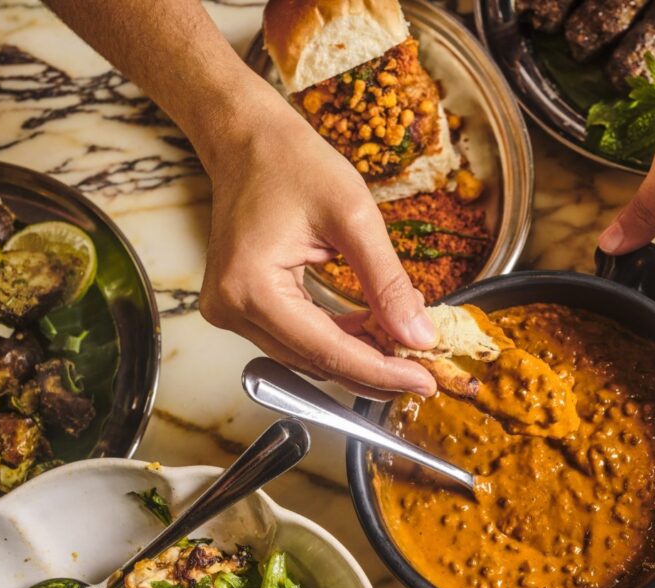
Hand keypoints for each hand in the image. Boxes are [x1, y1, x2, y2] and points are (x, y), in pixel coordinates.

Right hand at [197, 94, 436, 399]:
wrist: (247, 138)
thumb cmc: (291, 162)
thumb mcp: (354, 218)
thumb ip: (388, 282)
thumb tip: (419, 336)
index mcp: (252, 287)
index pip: (328, 352)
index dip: (381, 372)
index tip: (424, 381)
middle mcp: (232, 307)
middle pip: (315, 362)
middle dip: (373, 370)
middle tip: (423, 372)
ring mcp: (231, 310)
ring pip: (306, 357)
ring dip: (356, 357)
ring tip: (403, 350)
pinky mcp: (240, 306)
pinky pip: (295, 338)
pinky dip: (335, 340)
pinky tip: (370, 331)